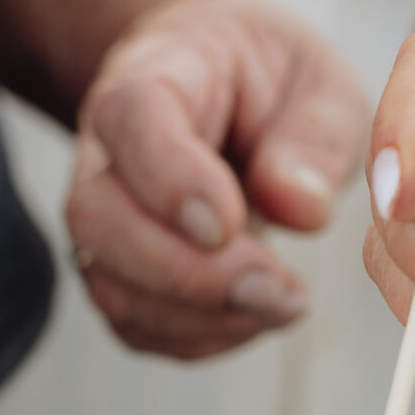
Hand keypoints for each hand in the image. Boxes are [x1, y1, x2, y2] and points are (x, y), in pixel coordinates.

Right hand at [66, 0, 367, 358]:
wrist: (227, 94)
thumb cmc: (271, 80)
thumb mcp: (318, 79)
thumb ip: (316, 135)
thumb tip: (299, 208)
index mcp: (153, 76)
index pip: (131, 120)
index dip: (171, 181)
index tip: (231, 225)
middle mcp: (106, 152)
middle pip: (96, 218)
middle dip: (185, 273)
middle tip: (273, 285)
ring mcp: (104, 222)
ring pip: (111, 286)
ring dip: (202, 317)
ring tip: (285, 302)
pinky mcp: (119, 275)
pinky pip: (137, 327)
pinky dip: (201, 338)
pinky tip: (257, 314)